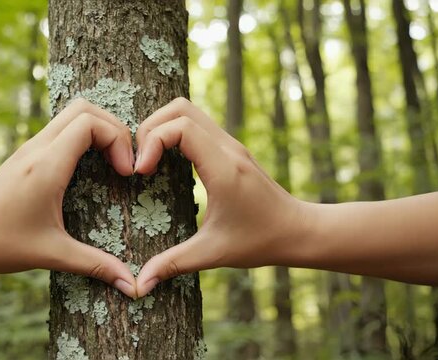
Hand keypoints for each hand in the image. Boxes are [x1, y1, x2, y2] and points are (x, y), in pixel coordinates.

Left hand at [0, 99, 136, 296]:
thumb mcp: (52, 254)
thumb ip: (95, 265)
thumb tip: (132, 285)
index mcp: (46, 166)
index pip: (90, 123)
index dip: (117, 140)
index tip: (125, 173)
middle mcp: (37, 148)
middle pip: (84, 108)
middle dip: (113, 128)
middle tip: (125, 162)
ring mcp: (28, 148)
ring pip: (71, 114)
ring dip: (98, 130)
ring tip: (112, 163)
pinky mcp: (24, 155)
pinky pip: (59, 129)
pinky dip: (82, 137)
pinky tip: (89, 169)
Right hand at [133, 98, 306, 296]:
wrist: (299, 231)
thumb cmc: (260, 242)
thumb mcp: (212, 254)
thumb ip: (173, 264)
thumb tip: (138, 285)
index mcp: (223, 168)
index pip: (180, 127)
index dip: (151, 142)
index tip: (140, 173)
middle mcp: (228, 148)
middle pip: (180, 108)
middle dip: (150, 127)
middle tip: (139, 162)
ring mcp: (231, 144)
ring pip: (188, 111)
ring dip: (161, 127)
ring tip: (148, 159)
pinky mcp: (231, 148)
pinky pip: (197, 124)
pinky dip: (174, 133)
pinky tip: (166, 163)